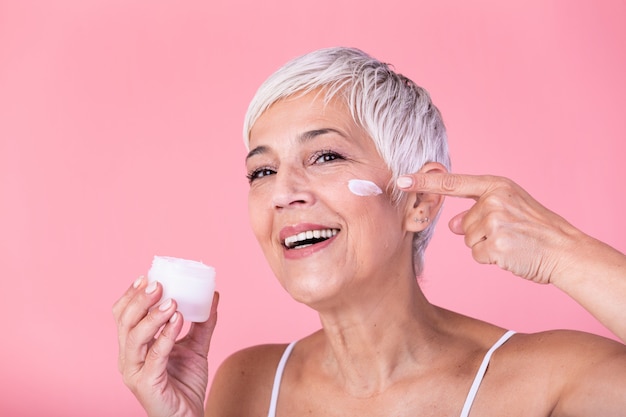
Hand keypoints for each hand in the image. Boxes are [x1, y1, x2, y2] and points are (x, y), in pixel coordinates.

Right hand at [113, 277, 218, 416]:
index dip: (131, 295)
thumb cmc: (185, 384)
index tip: (147, 276)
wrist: (189, 416)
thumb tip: (213, 294)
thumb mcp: (196, 347)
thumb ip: (203, 322)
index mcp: (134, 346)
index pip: (123, 315)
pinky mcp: (146, 384)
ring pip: (134, 337)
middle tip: (158, 284)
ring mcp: (134, 371)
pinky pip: (154, 356)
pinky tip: (178, 320)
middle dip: (139, 300)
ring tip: (172, 301)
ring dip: (152, 316)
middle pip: (124, 322)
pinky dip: (165, 335)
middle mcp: (129, 357)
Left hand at [398, 172, 581, 283]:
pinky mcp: (496, 243)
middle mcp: (493, 200)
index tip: (400, 180)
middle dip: (479, 233)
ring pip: (468, 241)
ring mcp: (494, 221)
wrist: (565, 251)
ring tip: (512, 243)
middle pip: (462, 224)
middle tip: (509, 234)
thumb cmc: (537, 230)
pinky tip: (511, 254)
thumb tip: (453, 226)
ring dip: (486, 247)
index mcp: (496, 186)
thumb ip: (479, 211)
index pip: (452, 183)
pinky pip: (477, 255)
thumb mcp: (509, 209)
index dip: (424, 182)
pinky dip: (491, 259)